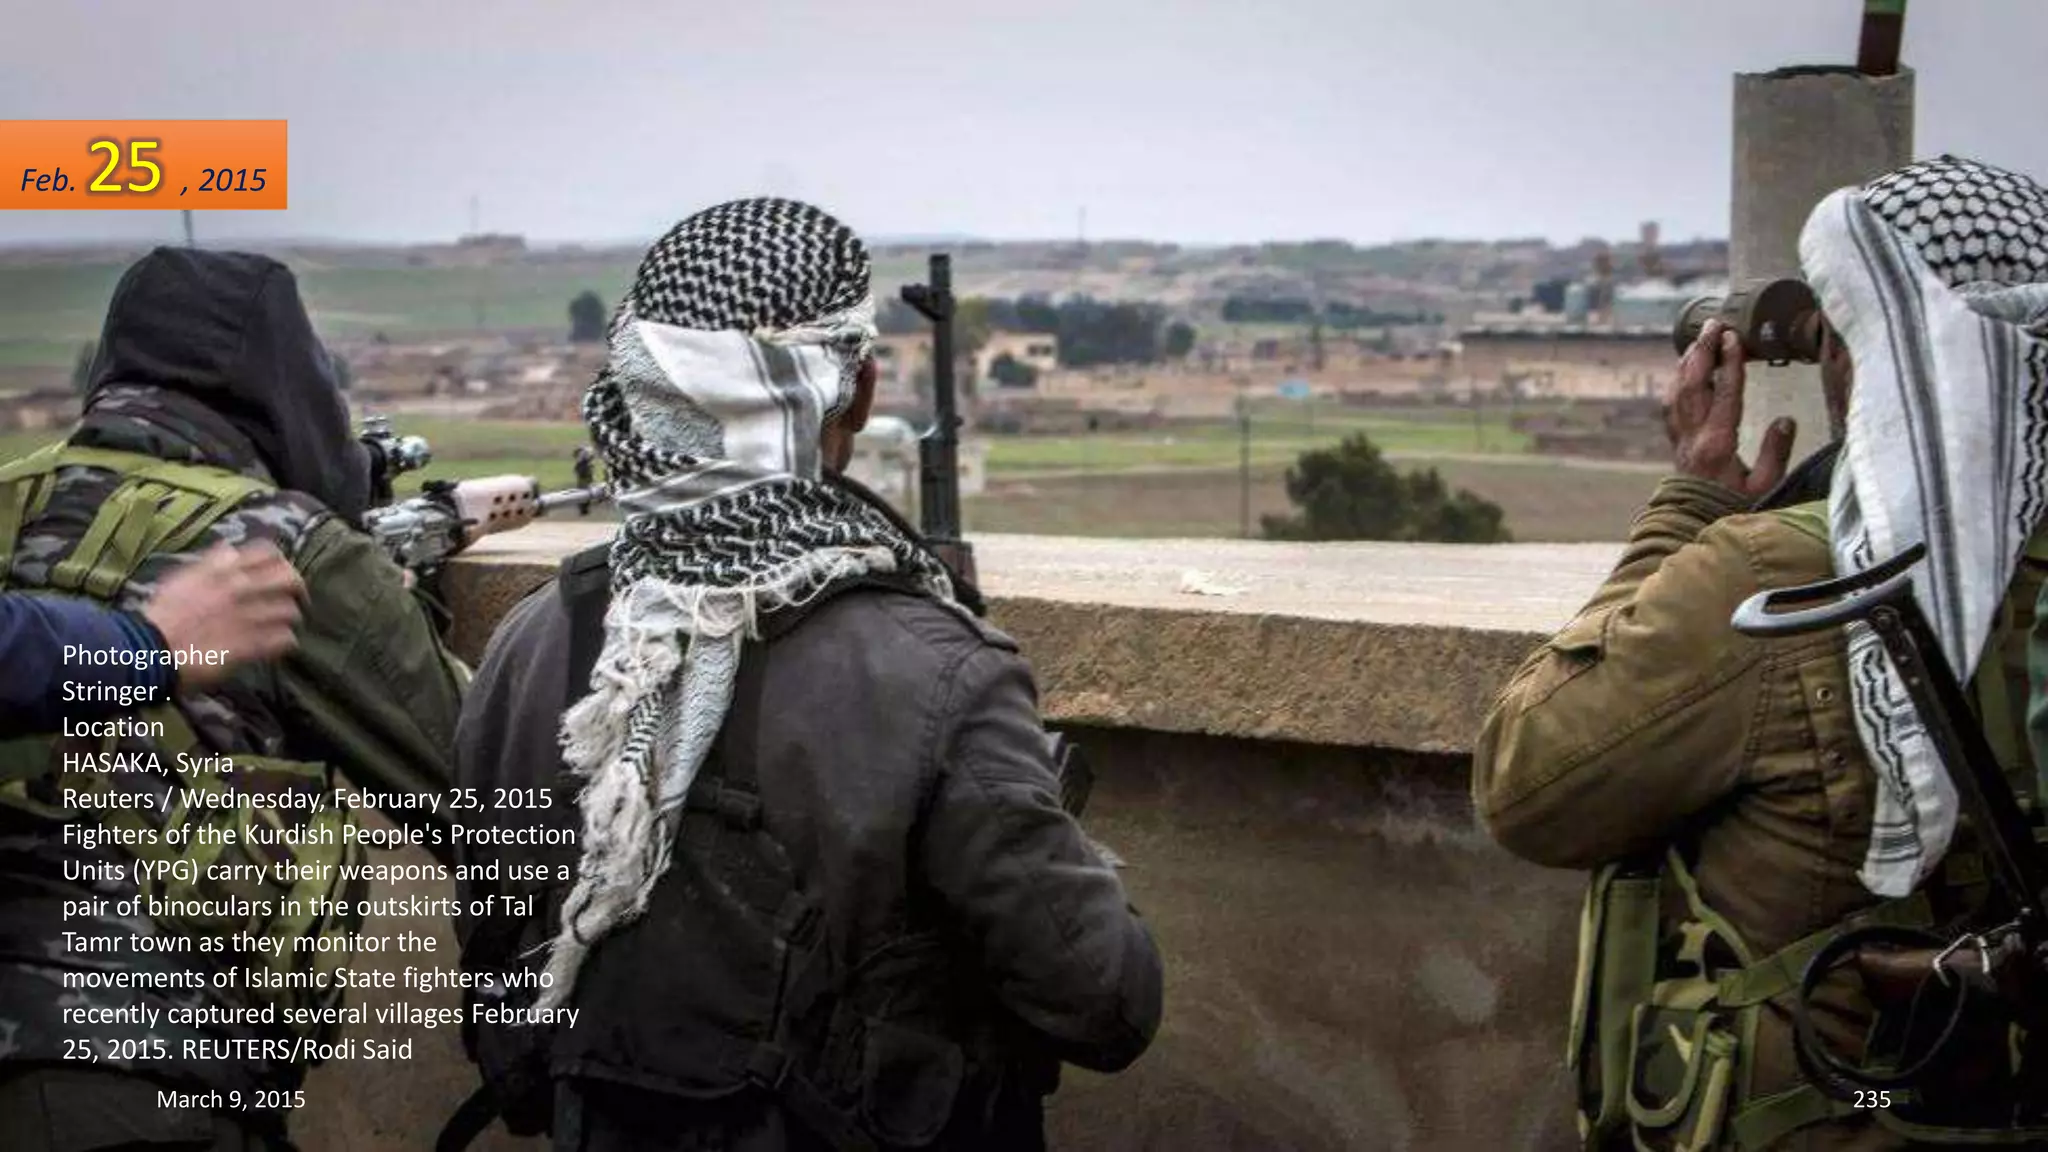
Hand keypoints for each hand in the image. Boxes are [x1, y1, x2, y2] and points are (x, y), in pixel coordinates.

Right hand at [142, 542, 306, 689]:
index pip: (267, 552)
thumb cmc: (162, 615)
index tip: (279, 572)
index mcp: (223, 571)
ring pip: (291, 611)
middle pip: (289, 578)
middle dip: (297, 588)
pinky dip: (285, 642)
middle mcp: (240, 590)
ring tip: (283, 625)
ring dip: (289, 619)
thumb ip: (210, 563)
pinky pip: (284, 640)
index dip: (280, 561)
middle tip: (295, 599)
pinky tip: (277, 646)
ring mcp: (248, 618)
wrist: (150, 650)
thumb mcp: (182, 578)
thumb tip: (229, 548)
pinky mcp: (251, 645)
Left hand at [1663, 319, 1796, 498]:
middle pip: (1694, 386)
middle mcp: (1694, 437)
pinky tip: (1684, 369)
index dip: (1729, 363)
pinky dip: (1677, 381)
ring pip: (1678, 391)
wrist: (1698, 524)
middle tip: (1713, 325)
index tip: (1733, 337)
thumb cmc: (1736, 507)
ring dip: (1688, 362)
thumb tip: (1786, 420)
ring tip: (1700, 338)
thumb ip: (1776, 453)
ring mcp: (1680, 438)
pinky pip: (1671, 404)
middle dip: (1702, 352)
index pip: (1724, 394)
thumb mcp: (1766, 486)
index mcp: (1719, 444)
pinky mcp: (1676, 440)